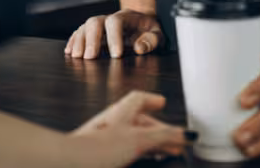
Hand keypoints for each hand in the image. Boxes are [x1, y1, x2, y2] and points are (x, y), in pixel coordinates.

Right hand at [65, 10, 163, 58]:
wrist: (140, 21)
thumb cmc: (148, 30)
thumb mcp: (157, 33)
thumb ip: (151, 40)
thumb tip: (140, 48)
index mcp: (126, 17)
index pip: (115, 22)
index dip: (114, 38)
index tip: (116, 55)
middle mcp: (109, 18)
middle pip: (94, 22)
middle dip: (91, 40)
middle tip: (90, 57)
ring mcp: (99, 25)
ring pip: (84, 27)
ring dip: (79, 41)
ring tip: (76, 57)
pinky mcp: (93, 32)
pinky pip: (79, 33)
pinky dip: (73, 41)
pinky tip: (69, 51)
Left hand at [68, 91, 188, 167]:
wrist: (73, 162)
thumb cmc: (100, 147)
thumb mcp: (141, 139)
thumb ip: (165, 136)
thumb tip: (186, 134)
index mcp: (123, 111)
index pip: (139, 98)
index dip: (152, 100)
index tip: (162, 103)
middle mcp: (114, 121)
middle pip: (140, 120)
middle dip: (159, 129)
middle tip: (175, 138)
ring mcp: (107, 137)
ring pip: (134, 135)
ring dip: (151, 142)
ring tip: (165, 151)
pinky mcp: (103, 152)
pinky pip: (126, 148)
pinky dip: (140, 151)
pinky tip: (143, 158)